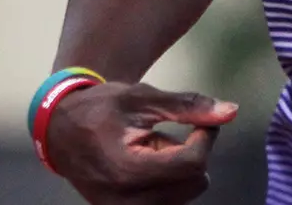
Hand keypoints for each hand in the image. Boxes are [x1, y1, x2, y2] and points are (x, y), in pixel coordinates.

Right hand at [44, 82, 238, 204]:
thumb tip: (231, 111)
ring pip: (186, 195)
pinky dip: (170, 183)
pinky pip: (170, 202)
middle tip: (172, 133)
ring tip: (152, 149)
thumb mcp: (142, 97)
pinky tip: (150, 164)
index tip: (202, 120)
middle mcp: (126, 201)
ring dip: (180, 170)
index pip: (192, 164)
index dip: (206, 138)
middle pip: (195, 183)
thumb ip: (187, 106)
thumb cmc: (101, 107)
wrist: (60, 130)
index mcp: (128, 169)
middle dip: (194, 154)